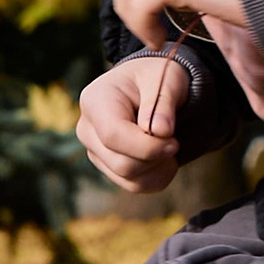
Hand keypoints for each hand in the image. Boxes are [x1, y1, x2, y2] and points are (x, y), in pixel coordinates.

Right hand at [77, 53, 192, 194]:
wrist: (152, 87)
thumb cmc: (157, 78)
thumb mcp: (165, 78)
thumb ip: (163, 102)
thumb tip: (161, 131)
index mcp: (95, 101)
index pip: (113, 136)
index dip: (147, 146)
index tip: (174, 141)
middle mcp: (87, 129)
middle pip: (122, 163)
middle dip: (156, 157)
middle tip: (175, 140)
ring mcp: (95, 151)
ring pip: (129, 179)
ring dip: (159, 169)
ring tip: (172, 146)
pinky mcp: (108, 167)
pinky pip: (134, 185)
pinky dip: (156, 178)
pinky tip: (165, 160)